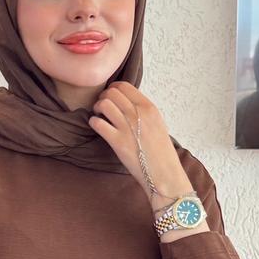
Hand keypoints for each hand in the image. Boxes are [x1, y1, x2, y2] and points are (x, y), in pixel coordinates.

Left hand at [87, 81, 190, 202]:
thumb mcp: (158, 123)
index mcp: (149, 108)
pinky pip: (97, 123)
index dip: (113, 89)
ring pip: (104, 104)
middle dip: (103, 97)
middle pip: (112, 92)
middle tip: (103, 108)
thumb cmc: (161, 151)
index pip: (124, 86)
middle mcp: (138, 114)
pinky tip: (98, 127)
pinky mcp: (117, 142)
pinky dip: (94, 122)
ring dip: (97, 108)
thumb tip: (127, 102)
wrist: (164, 173)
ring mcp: (127, 127)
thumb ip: (143, 111)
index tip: (111, 97)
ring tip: (100, 116)